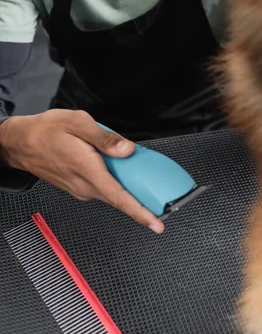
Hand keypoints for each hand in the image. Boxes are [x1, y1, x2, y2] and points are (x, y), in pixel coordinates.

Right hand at [0, 109, 163, 233]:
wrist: (20, 142)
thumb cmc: (45, 131)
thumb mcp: (77, 122)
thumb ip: (105, 137)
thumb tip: (127, 150)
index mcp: (87, 170)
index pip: (119, 197)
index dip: (140, 212)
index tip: (156, 224)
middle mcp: (84, 185)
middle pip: (119, 196)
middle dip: (140, 196)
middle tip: (157, 189)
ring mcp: (80, 189)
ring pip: (111, 191)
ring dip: (125, 185)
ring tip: (133, 168)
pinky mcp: (77, 187)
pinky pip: (102, 187)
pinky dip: (113, 180)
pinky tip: (114, 166)